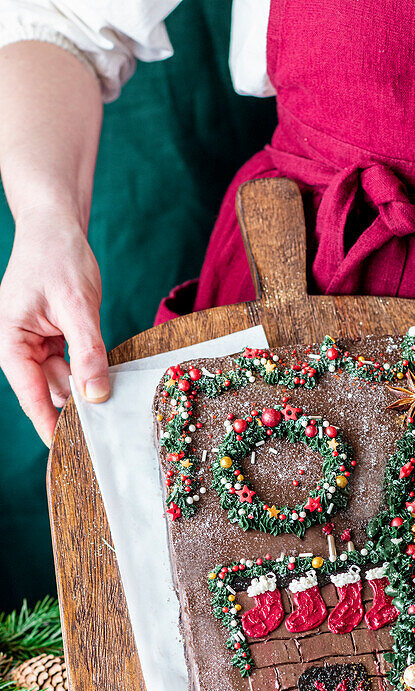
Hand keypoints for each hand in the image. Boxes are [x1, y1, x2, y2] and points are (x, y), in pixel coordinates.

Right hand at [0, 207, 107, 445]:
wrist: (56, 226)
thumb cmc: (58, 257)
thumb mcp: (77, 305)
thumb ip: (88, 352)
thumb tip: (96, 395)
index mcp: (10, 341)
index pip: (31, 396)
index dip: (50, 426)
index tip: (69, 453)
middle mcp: (19, 347)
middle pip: (49, 393)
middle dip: (77, 409)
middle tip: (110, 433)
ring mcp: (37, 346)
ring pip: (66, 382)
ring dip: (88, 390)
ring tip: (117, 405)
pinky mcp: (55, 340)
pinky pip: (75, 367)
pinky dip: (92, 373)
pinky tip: (112, 381)